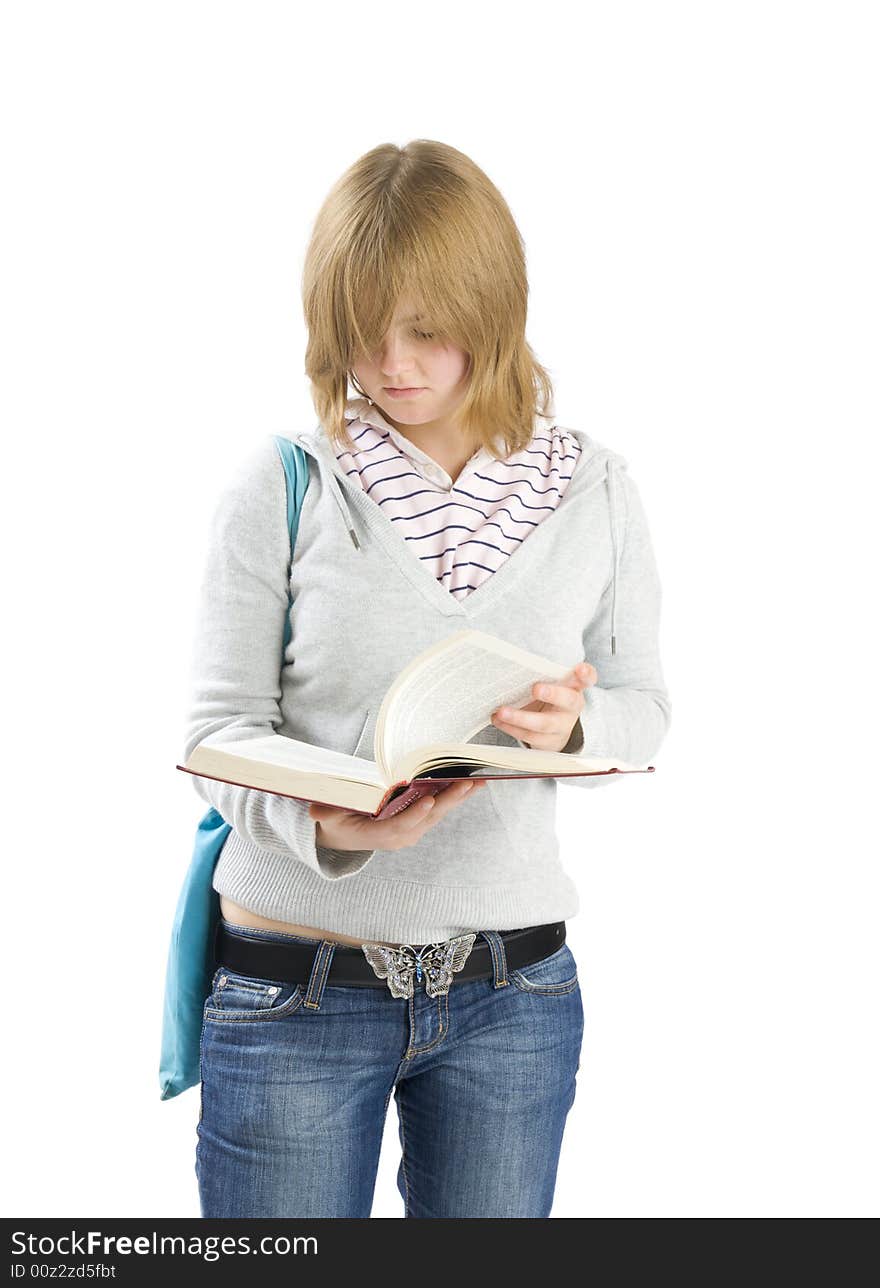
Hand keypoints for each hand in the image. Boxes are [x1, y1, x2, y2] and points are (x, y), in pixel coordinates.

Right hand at [309, 778, 487, 851]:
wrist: (342, 835)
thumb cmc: (336, 821)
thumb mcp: (327, 816)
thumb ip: (325, 813)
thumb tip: (316, 812)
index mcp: (379, 835)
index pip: (400, 826)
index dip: (415, 815)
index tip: (429, 801)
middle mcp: (400, 836)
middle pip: (427, 818)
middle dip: (449, 801)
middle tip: (467, 785)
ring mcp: (411, 830)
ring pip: (437, 813)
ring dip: (458, 797)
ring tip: (477, 782)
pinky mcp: (418, 822)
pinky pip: (438, 809)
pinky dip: (454, 796)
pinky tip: (470, 785)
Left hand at [490, 661, 597, 752]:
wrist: (555, 729)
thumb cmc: (550, 699)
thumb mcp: (552, 685)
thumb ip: (541, 674)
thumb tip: (510, 664)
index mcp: (575, 687)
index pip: (587, 678)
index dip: (586, 674)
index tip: (580, 669)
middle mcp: (571, 707)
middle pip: (568, 701)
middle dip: (553, 694)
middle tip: (536, 688)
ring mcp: (562, 726)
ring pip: (544, 724)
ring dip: (521, 717)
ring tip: (502, 711)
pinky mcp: (549, 742)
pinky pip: (530, 736)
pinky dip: (511, 727)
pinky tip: (498, 719)